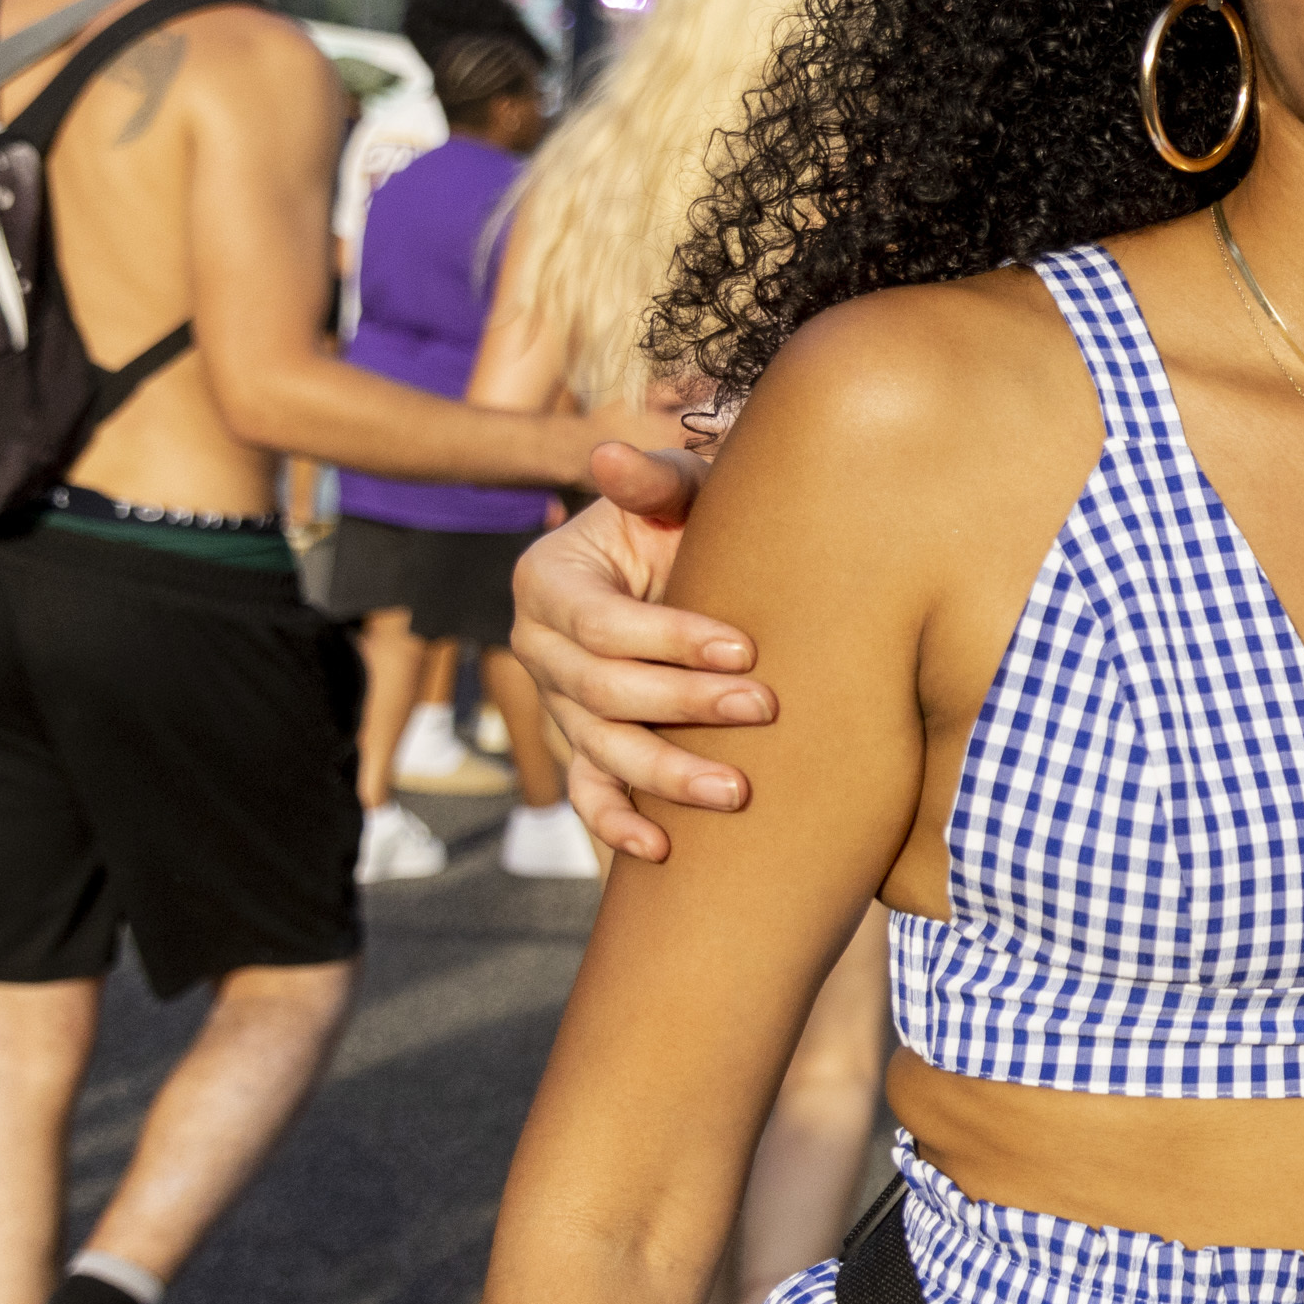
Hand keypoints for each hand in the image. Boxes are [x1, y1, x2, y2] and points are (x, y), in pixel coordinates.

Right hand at [511, 446, 756, 862]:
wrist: (701, 564)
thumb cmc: (687, 519)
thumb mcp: (675, 489)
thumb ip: (652, 479)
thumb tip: (609, 455)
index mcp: (549, 581)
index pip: (599, 622)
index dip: (668, 638)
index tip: (743, 647)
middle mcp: (540, 646)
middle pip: (600, 691)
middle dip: (683, 705)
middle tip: (763, 709)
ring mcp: (560, 703)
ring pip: (600, 749)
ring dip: (666, 774)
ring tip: (736, 791)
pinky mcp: (586, 745)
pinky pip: (590, 792)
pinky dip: (619, 822)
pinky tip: (663, 848)